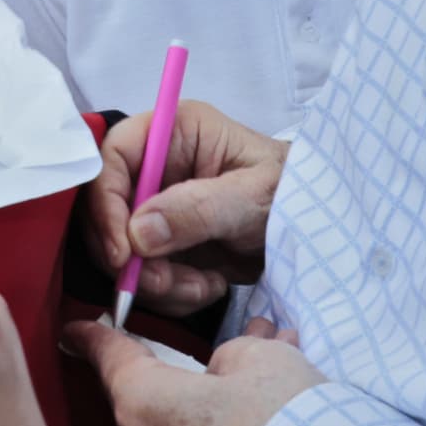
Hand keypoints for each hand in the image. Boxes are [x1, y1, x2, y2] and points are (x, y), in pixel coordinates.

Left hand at [60, 314, 321, 425]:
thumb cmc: (281, 422)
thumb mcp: (259, 358)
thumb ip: (230, 356)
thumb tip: (226, 370)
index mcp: (142, 400)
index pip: (109, 357)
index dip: (93, 336)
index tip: (76, 329)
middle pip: (147, 394)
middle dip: (182, 369)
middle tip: (219, 349)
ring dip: (211, 400)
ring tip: (264, 377)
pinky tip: (267, 416)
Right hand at [82, 97, 284, 315]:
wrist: (319, 234)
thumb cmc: (295, 194)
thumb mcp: (253, 197)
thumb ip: (196, 209)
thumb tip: (138, 232)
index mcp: (176, 133)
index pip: (114, 157)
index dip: (106, 204)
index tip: (121, 251)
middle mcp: (159, 167)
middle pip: (108, 211)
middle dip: (130, 256)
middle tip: (161, 281)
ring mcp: (160, 209)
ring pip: (122, 252)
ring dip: (156, 280)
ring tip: (202, 286)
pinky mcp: (167, 245)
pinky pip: (145, 275)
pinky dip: (172, 292)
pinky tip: (209, 286)